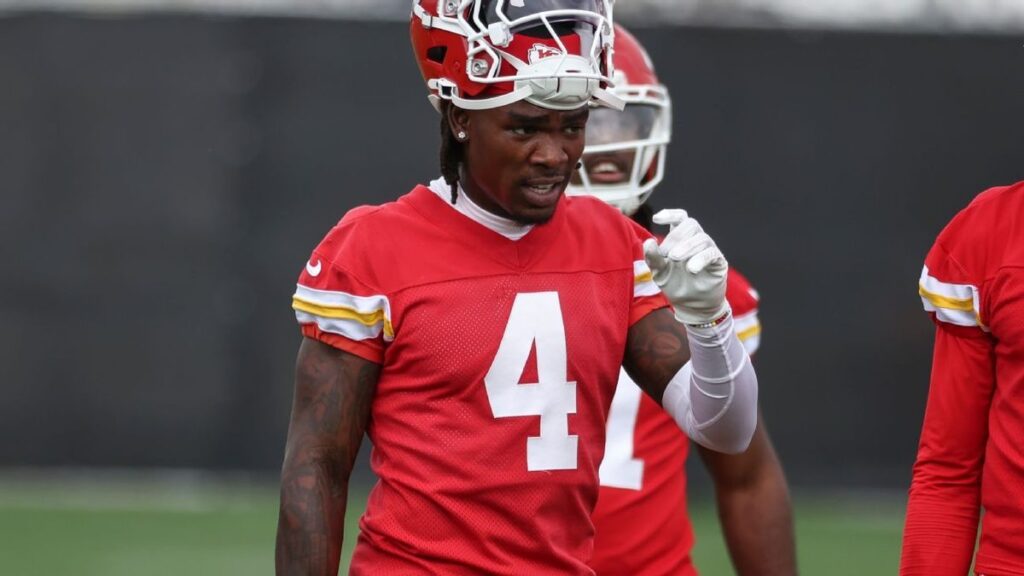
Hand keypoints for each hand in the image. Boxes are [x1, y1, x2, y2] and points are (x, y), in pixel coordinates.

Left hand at [642, 209, 729, 325]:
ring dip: (687, 247)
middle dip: (676, 237)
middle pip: (691, 224)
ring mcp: (709, 250)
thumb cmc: (675, 285)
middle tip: (667, 254)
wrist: (691, 306)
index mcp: (681, 239)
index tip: (657, 218)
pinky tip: (691, 268)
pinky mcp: (718, 263)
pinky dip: (700, 258)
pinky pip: (712, 253)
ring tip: (675, 259)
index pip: (680, 218)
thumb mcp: (659, 272)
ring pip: (702, 238)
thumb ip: (653, 257)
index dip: (671, 214)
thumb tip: (648, 241)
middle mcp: (696, 241)